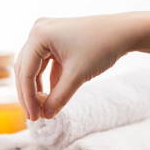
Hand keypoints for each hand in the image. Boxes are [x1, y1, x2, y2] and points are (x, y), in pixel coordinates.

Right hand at [14, 13, 146, 119]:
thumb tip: (45, 116)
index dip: (28, 98)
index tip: (34, 117)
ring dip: (36, 88)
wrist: (123, 32)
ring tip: (41, 109)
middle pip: (25, 69)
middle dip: (29, 94)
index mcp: (39, 35)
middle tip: (34, 116)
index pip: (26, 72)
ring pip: (34, 67)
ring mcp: (46, 34)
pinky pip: (45, 64)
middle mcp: (38, 31)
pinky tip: (50, 97)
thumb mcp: (77, 76)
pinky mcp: (55, 40)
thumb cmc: (101, 47)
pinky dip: (47, 80)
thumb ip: (58, 98)